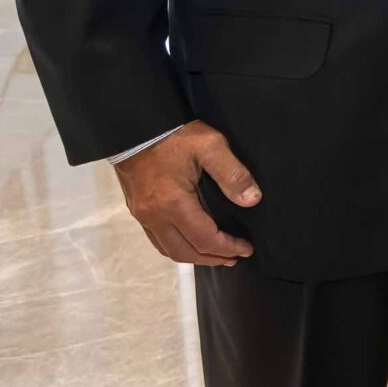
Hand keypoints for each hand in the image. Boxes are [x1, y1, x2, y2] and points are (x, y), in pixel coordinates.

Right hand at [113, 120, 259, 265]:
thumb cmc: (173, 135)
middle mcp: (155, 216)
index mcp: (174, 204)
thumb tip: (252, 200)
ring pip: (168, 250)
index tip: (247, 249)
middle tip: (234, 258)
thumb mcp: (210, 146)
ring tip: (215, 255)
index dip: (228, 248)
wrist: (135, 128)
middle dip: (212, 259)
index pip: (205, 240)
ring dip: (193, 257)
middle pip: (185, 253)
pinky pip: (156, 239)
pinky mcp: (137, 210)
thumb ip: (233, 174)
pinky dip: (176, 247)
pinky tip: (188, 242)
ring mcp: (143, 215)